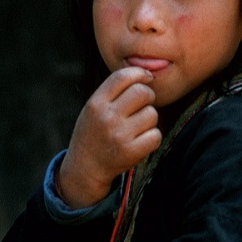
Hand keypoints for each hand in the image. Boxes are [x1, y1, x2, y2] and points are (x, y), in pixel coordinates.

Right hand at [57, 68, 161, 207]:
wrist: (85, 168)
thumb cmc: (94, 133)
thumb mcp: (93, 108)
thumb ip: (113, 91)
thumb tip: (146, 74)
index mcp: (96, 103)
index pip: (122, 77)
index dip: (140, 74)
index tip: (146, 78)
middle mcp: (107, 118)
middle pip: (142, 93)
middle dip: (148, 97)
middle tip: (142, 105)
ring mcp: (119, 136)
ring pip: (152, 114)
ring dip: (149, 119)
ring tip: (137, 127)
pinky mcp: (131, 152)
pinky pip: (155, 135)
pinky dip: (152, 137)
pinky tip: (141, 140)